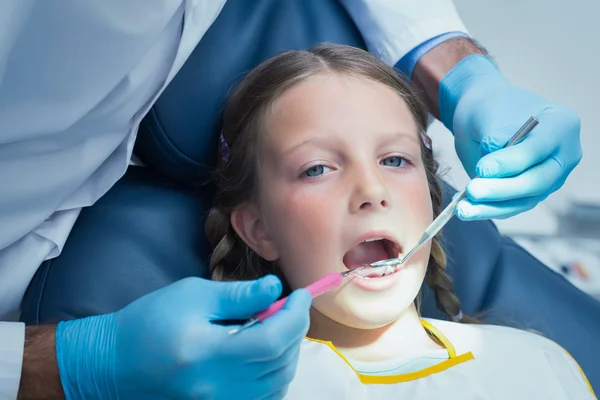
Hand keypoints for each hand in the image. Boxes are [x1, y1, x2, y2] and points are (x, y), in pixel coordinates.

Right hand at [55, 275, 311, 399]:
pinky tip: (265, 353)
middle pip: (279, 363)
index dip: (295, 315)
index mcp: (209, 355)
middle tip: (290, 306)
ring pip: (277, 383)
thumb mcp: (192, 296)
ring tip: (276, 326)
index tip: (301, 294)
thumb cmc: (150, 323)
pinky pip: (264, 397)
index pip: (273, 340)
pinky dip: (275, 374)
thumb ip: (238, 295)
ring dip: (288, 352)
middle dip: (295, 330)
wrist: (113, 365)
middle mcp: (218, 389)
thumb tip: (275, 289)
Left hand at [439, 54, 581, 219]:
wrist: (486, 112)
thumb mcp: (487, 116)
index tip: (482, 168)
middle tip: (472, 191)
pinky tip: (465, 210)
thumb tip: (489, 173)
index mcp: (560, 124)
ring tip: (462, 209)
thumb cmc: (489, 109)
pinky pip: (514, 206)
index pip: (537, 149)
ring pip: (525, 199)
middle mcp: (564, 154)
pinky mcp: (534, 194)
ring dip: (491, 207)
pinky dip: (488, 210)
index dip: (510, 162)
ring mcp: (551, 177)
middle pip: (537, 180)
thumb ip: (493, 140)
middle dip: (502, 189)